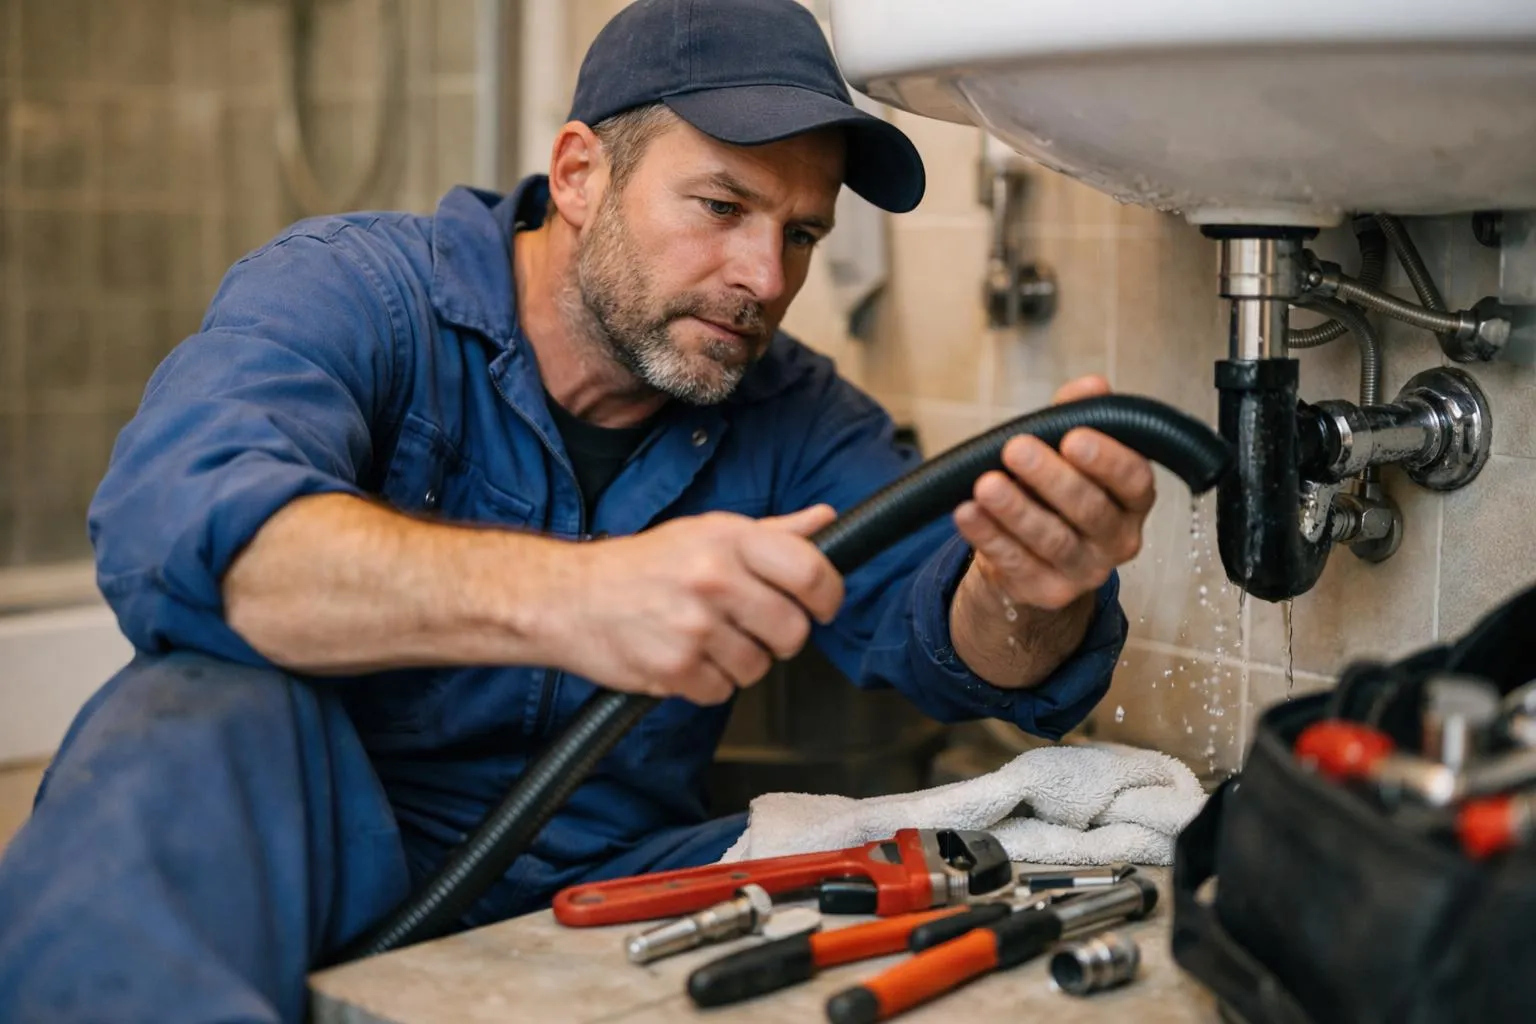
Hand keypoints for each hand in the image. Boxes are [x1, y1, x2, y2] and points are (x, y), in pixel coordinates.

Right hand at [553, 506, 843, 705]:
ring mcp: (694, 626)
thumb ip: (773, 533)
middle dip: (780, 638)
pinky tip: (686, 658)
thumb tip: (826, 521)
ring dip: (741, 662)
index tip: (821, 606)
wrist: (569, 597)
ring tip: (709, 639)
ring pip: (759, 667)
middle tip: (753, 627)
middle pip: (793, 631)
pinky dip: (708, 683)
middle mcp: (713, 578)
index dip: (828, 596)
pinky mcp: (674, 668)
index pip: (810, 571)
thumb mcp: (708, 532)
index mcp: (728, 539)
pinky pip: (722, 692)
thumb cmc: (643, 565)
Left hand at [954, 375, 1156, 610]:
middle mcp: (1117, 539)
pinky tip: (967, 513)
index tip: (1073, 437)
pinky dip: (988, 537)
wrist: (1026, 549)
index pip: (1134, 481)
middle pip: (1091, 511)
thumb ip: (1078, 414)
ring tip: (986, 485)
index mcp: (1132, 500)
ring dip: (1016, 510)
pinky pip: (1016, 563)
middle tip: (1016, 450)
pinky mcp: (1048, 591)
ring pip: (1053, 541)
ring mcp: (1085, 571)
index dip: (1108, 460)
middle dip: (1052, 479)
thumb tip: (1092, 386)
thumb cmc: (1052, 488)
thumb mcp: (1065, 447)